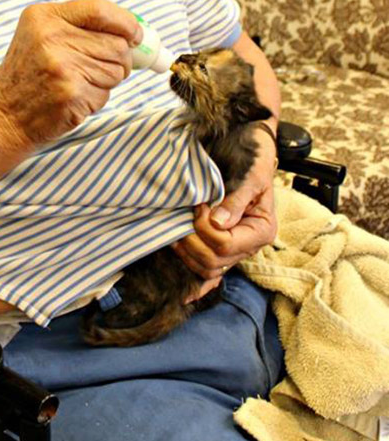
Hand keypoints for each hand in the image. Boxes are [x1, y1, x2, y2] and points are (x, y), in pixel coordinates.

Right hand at [0, 0, 140, 148]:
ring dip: (107, 80)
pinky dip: (96, 99)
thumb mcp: (41, 35)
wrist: (3, 116)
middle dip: (120, 58)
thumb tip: (134, 32)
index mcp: (45, 16)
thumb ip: (80, 26)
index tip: (136, 35)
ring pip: (116, 69)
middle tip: (100, 68)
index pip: (101, 9)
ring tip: (79, 83)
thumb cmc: (28, 75)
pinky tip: (73, 99)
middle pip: (117, 43)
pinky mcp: (71, 93)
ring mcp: (61, 66)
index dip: (127, 23)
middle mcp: (51, 37)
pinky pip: (106, 93)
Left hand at [173, 129, 277, 279]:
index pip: (225, 245)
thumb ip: (236, 198)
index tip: (198, 205)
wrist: (251, 146)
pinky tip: (186, 295)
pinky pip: (212, 274)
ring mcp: (236, 248)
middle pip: (213, 261)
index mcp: (262, 230)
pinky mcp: (223, 245)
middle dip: (192, 242)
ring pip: (207, 268)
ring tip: (177, 229)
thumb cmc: (254, 156)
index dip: (204, 229)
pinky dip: (199, 285)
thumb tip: (218, 223)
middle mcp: (250, 245)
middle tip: (184, 216)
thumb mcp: (252, 173)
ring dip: (187, 252)